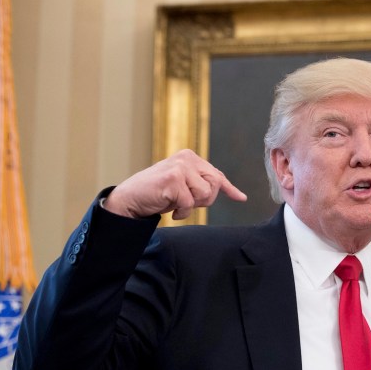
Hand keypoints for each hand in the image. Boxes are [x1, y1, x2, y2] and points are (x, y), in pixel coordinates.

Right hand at [103, 149, 246, 218]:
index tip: (241, 198)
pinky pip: (189, 203)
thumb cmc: (157, 194)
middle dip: (205, 200)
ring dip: (192, 205)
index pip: (215, 174)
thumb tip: (226, 190)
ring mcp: (180, 167)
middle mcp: (186, 158)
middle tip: (186, 203)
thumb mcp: (182, 186)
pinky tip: (169, 208)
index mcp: (190, 157)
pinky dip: (181, 211)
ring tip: (176, 203)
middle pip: (214, 184)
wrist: (129, 200)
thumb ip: (200, 183)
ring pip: (205, 194)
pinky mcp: (173, 179)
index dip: (228, 188)